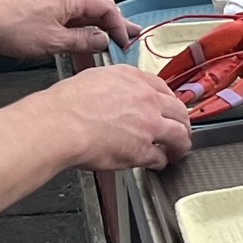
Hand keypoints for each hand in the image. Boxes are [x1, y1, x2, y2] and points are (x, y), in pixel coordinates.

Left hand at [0, 0, 134, 60]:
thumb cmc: (11, 26)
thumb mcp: (54, 41)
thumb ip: (83, 41)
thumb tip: (102, 41)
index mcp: (71, 1)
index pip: (108, 9)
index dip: (120, 26)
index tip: (124, 42)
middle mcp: (64, 0)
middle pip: (98, 10)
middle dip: (116, 24)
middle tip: (132, 34)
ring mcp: (52, 6)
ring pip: (84, 16)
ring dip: (100, 28)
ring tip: (112, 39)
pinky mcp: (42, 14)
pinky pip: (70, 20)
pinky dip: (83, 30)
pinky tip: (83, 40)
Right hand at [43, 65, 192, 172]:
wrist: (59, 124)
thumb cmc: (65, 105)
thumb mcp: (93, 79)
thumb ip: (113, 86)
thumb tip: (113, 92)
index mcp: (134, 79)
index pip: (163, 89)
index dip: (169, 102)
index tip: (169, 108)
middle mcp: (147, 99)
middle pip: (179, 111)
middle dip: (182, 123)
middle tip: (181, 130)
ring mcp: (149, 125)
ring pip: (179, 135)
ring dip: (181, 144)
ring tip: (178, 151)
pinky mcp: (143, 149)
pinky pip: (160, 157)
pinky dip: (161, 162)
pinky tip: (158, 164)